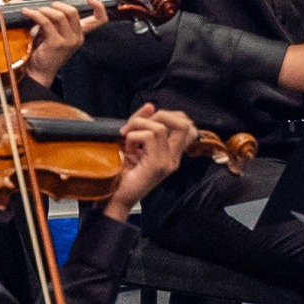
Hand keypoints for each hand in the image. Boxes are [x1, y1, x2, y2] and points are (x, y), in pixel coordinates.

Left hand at [21, 0, 109, 87]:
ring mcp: (68, 41)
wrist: (39, 72)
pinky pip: (46, 22)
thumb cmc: (45, 52)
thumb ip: (56, 16)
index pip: (100, 20)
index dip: (99, 6)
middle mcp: (77, 38)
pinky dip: (36, 14)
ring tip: (34, 10)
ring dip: (45, 9)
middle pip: (73, 11)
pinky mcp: (56, 43)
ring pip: (60, 15)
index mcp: (80, 34)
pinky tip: (28, 13)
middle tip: (45, 5)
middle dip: (57, 4)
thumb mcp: (54, 31)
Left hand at [102, 104, 196, 219]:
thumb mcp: (133, 142)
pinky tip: (127, 149)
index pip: (187, 126)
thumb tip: (150, 105)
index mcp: (172, 153)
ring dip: (138, 125)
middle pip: (183, 123)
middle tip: (138, 124)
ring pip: (159, 127)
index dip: (170, 114)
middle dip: (160, 114)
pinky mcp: (157, 165)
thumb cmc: (123, 172)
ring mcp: (167, 162)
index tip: (149, 120)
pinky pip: (148, 136)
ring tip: (127, 138)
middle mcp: (174, 158)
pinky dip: (133, 136)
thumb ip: (142, 123)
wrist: (116, 198)